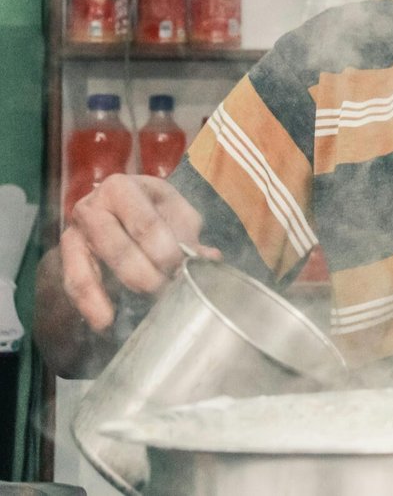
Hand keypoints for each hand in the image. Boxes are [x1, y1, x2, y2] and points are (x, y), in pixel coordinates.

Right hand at [60, 175, 218, 332]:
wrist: (123, 209)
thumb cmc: (155, 211)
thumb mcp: (177, 215)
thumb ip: (190, 236)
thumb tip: (209, 259)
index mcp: (123, 188)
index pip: (145, 223)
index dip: (163, 250)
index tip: (179, 269)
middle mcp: (92, 207)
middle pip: (114, 246)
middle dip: (141, 273)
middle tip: (163, 291)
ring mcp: (75, 232)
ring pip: (86, 267)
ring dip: (111, 293)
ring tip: (135, 310)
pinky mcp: (66, 257)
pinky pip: (73, 283)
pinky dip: (89, 304)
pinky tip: (104, 322)